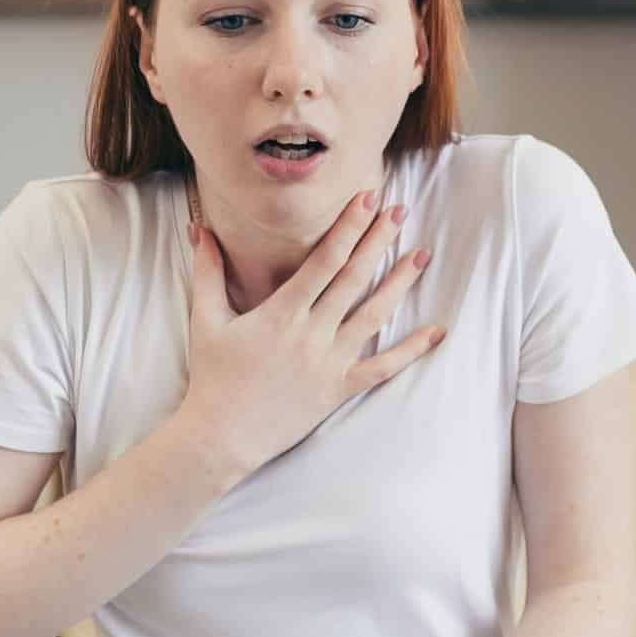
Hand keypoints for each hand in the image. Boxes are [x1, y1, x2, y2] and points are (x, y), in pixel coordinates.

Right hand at [179, 187, 443, 475]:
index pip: (323, 260)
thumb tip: (200, 228)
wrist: (221, 438)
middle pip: (354, 278)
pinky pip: (382, 368)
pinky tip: (436, 332)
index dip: (348, 227)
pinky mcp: (338, 389)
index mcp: (280, 313)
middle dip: (378, 240)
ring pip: (374, 316)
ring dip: (400, 283)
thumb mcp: (205, 319)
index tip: (367, 199)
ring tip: (421, 255)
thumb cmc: (212, 378)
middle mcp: (310, 334)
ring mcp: (328, 363)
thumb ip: (207, 271)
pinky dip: (411, 351)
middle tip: (399, 210)